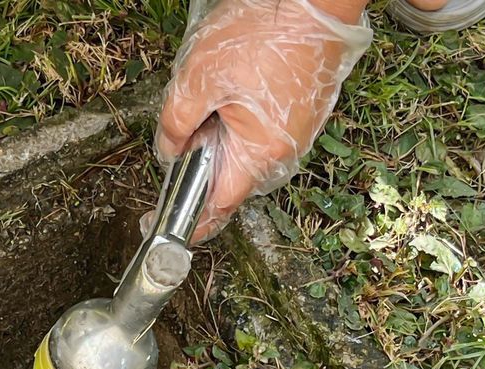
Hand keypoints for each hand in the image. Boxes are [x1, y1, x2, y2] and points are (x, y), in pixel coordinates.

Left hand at [156, 0, 373, 241]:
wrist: (315, 1)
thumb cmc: (264, 34)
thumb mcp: (198, 79)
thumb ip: (175, 123)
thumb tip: (169, 150)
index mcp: (260, 152)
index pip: (220, 205)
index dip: (193, 221)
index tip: (170, 229)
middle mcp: (285, 150)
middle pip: (232, 177)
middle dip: (203, 164)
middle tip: (184, 133)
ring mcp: (298, 131)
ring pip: (247, 152)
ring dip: (222, 137)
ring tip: (213, 99)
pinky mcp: (303, 111)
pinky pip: (265, 131)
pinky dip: (241, 121)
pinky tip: (234, 90)